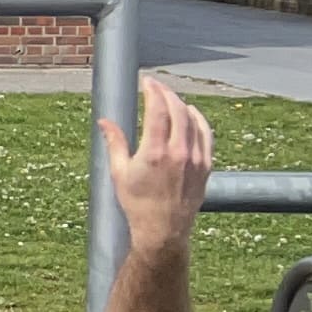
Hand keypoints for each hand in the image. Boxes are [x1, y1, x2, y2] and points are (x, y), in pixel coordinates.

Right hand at [103, 73, 211, 250]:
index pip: (158, 110)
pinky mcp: (205, 165)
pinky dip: (198, 120)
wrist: (163, 229)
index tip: (147, 82)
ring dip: (181, 104)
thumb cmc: (137, 204)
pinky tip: (190, 113)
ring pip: (193, 120)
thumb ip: (115, 143)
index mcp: (155, 153)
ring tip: (170, 98)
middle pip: (178, 110)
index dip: (153, 91)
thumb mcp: (119, 173)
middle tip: (156, 86)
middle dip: (167, 93)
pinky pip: (206, 134)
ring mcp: (195, 159)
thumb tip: (105, 121)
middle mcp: (178, 153)